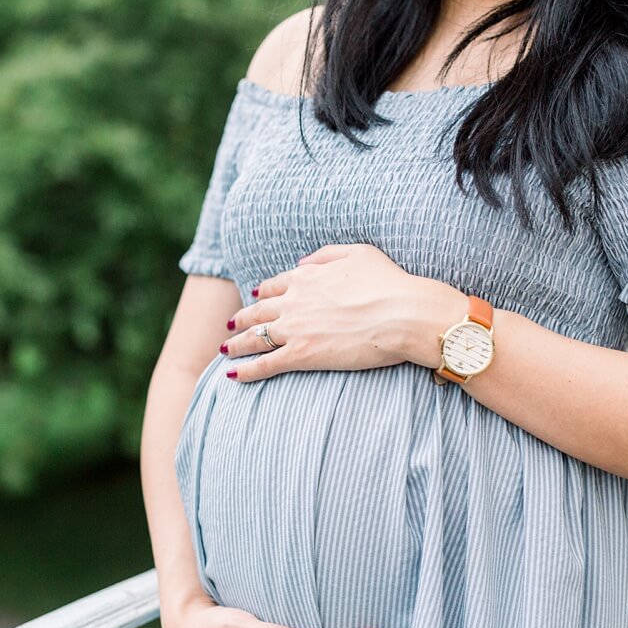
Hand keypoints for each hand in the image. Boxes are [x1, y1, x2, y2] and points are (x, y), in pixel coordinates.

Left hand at [219, 243, 466, 381]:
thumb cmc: (389, 283)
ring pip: (255, 337)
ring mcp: (295, 328)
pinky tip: (233, 375)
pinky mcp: (301, 355)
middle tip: (229, 325)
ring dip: (236, 344)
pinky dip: (246, 370)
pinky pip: (265, 363)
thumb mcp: (358, 253)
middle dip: (241, 318)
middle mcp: (294, 300)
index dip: (262, 293)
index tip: (253, 298)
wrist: (402, 314)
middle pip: (258, 311)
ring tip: (225, 350)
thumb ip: (326, 254)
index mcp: (307, 276)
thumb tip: (301, 262)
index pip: (275, 285)